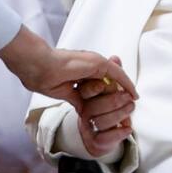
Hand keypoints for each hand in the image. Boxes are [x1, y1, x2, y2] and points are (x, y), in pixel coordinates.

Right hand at [0, 27, 137, 109]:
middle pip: (108, 80)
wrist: (37, 66)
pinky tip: (134, 94)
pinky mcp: (98, 63)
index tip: (113, 106)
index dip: (106, 94)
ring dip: (123, 90)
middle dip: (117, 93)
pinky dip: (126, 84)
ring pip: (114, 78)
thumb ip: (75, 98)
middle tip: (128, 105)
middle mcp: (88, 65)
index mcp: (79, 72)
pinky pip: (117, 74)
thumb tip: (83, 109)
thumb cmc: (43, 76)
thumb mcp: (64, 92)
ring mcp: (93, 62)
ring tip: (133, 101)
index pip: (97, 84)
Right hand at [75, 57, 134, 156]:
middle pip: (94, 107)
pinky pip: (105, 138)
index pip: (85, 92)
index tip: (106, 84)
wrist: (101, 136)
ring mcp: (88, 127)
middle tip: (129, 97)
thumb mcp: (109, 90)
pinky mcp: (94, 142)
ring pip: (101, 121)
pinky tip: (128, 128)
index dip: (94, 88)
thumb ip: (112, 75)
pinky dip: (119, 133)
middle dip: (114, 100)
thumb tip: (116, 57)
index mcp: (84, 97)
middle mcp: (83, 112)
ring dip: (119, 114)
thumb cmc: (106, 108)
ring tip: (131, 108)